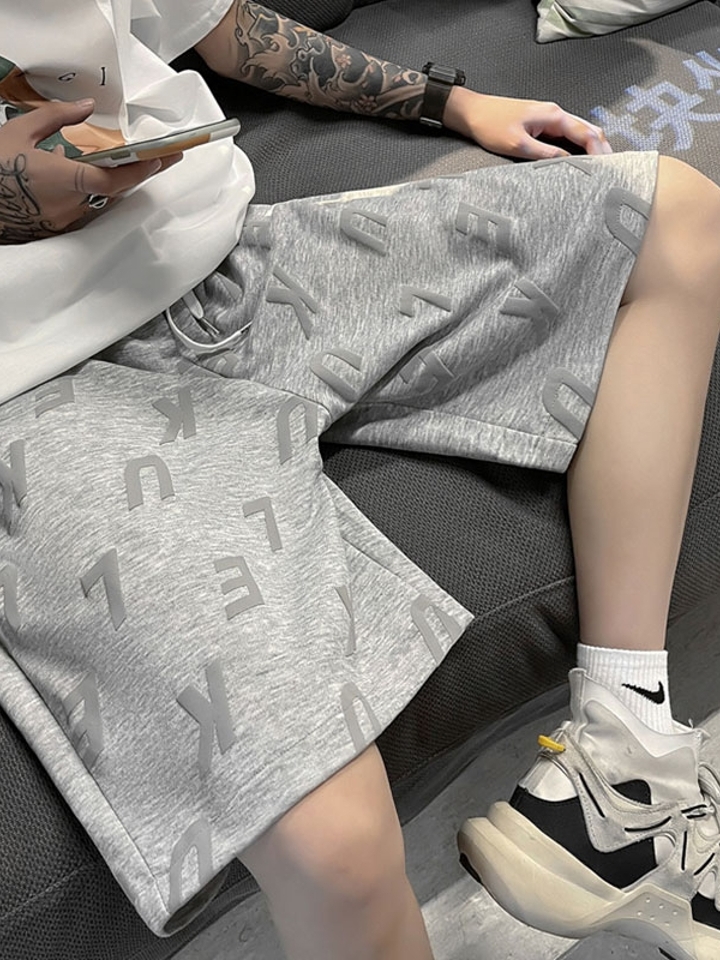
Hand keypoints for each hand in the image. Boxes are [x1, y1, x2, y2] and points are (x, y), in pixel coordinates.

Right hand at [0, 98, 180, 243]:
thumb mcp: (20, 130)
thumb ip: (57, 117)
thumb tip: (85, 106)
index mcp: (64, 180)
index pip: (112, 180)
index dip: (138, 172)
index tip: (159, 161)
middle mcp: (68, 204)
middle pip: (109, 190)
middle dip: (131, 174)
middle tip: (155, 160)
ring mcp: (61, 219)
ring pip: (92, 199)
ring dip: (103, 182)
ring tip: (116, 163)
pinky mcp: (52, 227)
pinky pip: (76, 207)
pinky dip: (81, 192)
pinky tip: (74, 176)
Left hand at [443, 86, 611, 159]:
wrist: (472, 112)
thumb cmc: (491, 125)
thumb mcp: (518, 145)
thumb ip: (545, 155)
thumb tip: (569, 164)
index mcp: (553, 116)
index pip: (586, 133)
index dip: (600, 152)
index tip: (608, 169)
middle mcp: (555, 114)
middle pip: (588, 131)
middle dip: (602, 149)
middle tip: (612, 171)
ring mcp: (550, 118)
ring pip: (579, 133)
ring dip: (592, 148)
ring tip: (600, 168)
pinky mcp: (542, 124)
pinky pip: (567, 136)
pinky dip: (578, 147)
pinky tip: (580, 160)